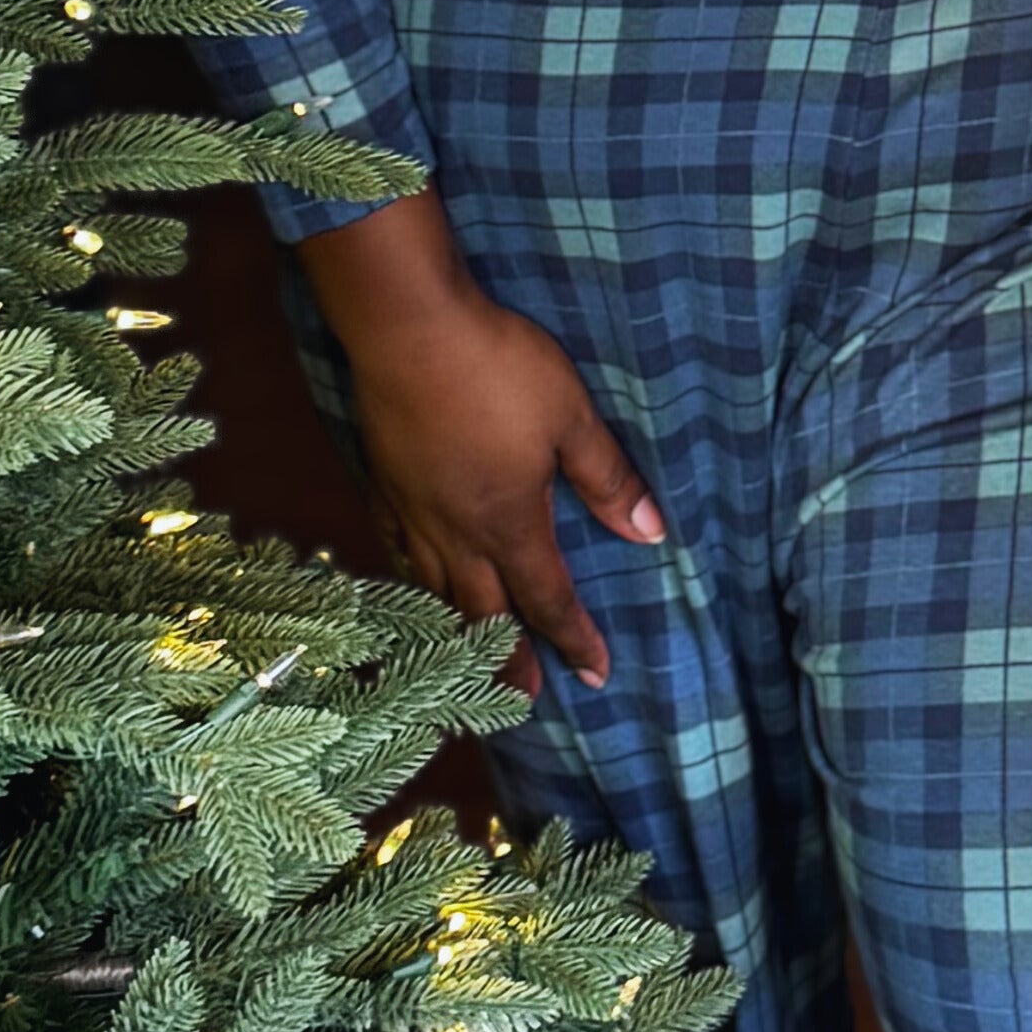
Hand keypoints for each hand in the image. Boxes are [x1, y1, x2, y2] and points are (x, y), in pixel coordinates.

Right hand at [297, 186, 662, 686]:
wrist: (407, 327)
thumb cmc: (498, 367)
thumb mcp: (571, 417)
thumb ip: (608, 479)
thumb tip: (650, 535)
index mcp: (509, 521)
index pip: (547, 597)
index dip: (573, 638)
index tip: (596, 674)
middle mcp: (455, 531)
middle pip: (483, 613)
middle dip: (507, 661)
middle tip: (521, 704)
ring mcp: (411, 509)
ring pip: (432, 589)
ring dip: (454, 632)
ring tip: (462, 662)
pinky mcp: (381, 481)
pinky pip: (395, 549)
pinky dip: (408, 579)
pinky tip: (411, 581)